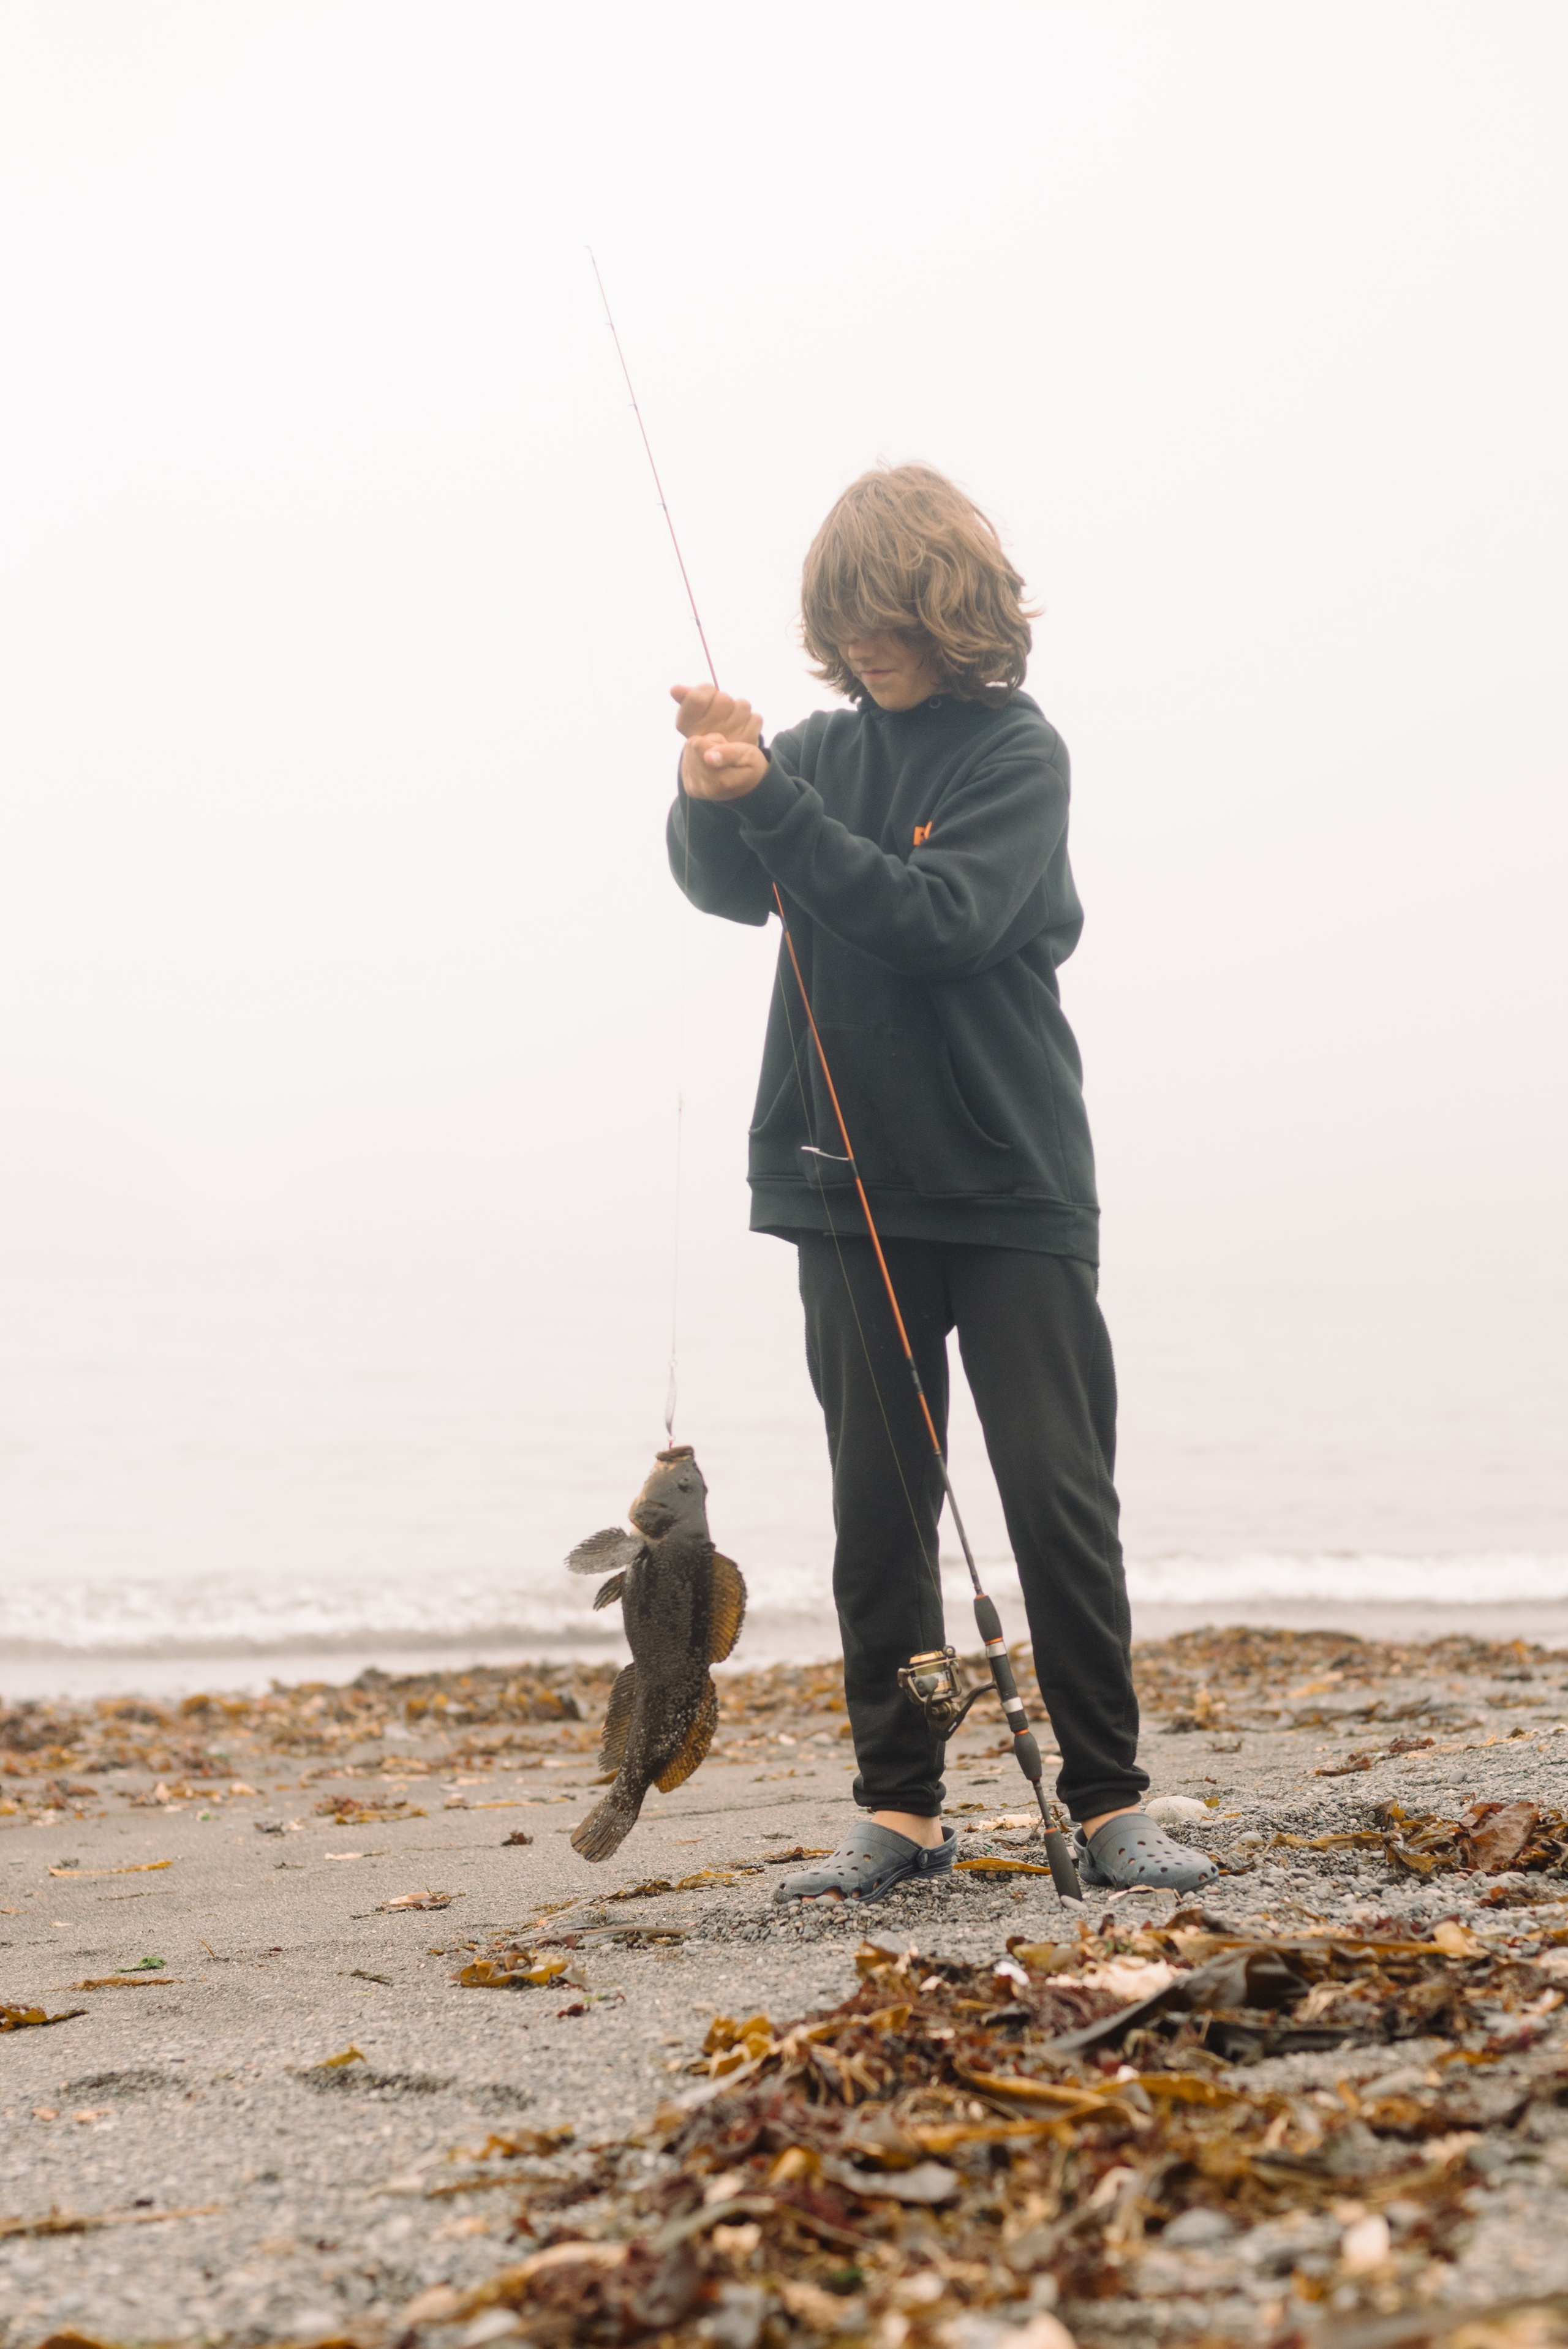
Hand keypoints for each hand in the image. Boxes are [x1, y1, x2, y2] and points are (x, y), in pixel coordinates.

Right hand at [671, 683, 767, 801]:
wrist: (722, 767)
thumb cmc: (705, 734)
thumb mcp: (692, 717)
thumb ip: (686, 700)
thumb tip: (674, 689)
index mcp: (686, 727)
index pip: (697, 697)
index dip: (706, 692)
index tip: (706, 699)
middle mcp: (701, 738)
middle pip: (723, 699)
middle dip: (724, 702)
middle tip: (721, 713)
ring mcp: (725, 746)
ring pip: (742, 706)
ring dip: (739, 711)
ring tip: (732, 723)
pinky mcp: (746, 750)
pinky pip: (756, 720)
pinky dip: (752, 722)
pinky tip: (743, 731)